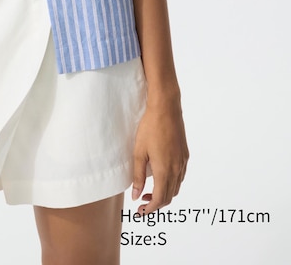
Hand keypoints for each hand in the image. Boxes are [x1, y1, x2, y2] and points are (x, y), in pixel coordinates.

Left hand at [131, 100, 188, 214]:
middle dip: (156, 203)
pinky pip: (180, 177)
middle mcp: (177, 169)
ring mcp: (183, 162)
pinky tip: (160, 176)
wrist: (166, 109)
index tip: (140, 211)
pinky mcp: (185, 155)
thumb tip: (135, 195)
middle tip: (142, 202)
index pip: (159, 199)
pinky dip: (171, 183)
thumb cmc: (150, 128)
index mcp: (165, 170)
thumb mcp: (139, 152)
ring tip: (148, 190)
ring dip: (164, 194)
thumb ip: (138, 176)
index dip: (150, 208)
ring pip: (176, 188)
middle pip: (169, 196)